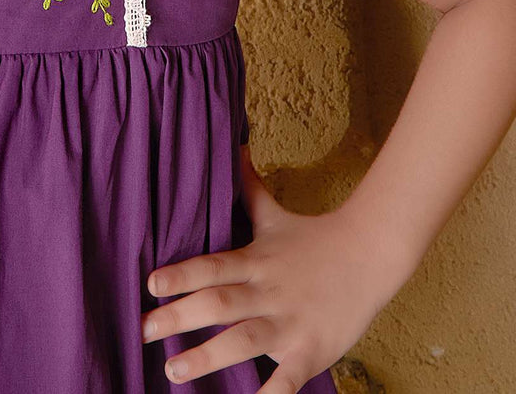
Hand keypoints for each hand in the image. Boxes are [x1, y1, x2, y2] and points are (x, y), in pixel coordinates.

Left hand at [140, 144, 411, 389]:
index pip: (212, 266)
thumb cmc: (314, 238)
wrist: (371, 255)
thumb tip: (233, 144)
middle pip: (220, 304)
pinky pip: (287, 380)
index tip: (151, 284)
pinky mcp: (311, 351)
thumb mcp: (275, 214)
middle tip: (144, 331)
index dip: (182, 274)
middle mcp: (268, 292)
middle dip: (180, 318)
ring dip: (208, 358)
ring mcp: (289, 323)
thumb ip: (248, 186)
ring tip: (173, 371)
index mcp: (256, 261)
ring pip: (244, 341)